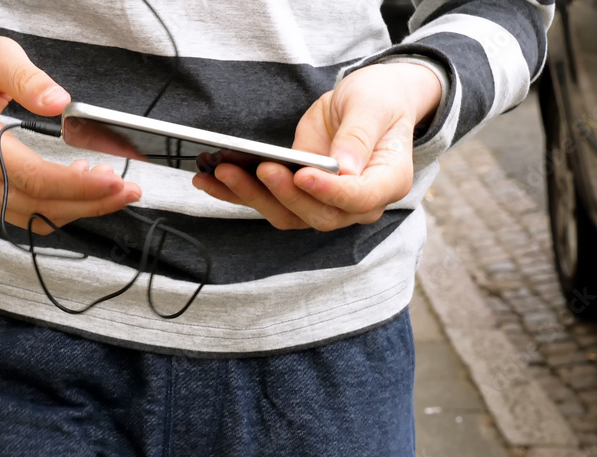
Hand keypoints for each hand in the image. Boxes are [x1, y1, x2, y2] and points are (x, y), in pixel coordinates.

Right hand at [0, 24, 140, 234]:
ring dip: (77, 208)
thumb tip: (60, 102)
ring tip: (112, 188)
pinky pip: (22, 213)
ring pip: (33, 217)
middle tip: (129, 190)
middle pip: (39, 206)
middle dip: (90, 202)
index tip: (115, 180)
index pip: (34, 178)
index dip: (79, 186)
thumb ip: (25, 77)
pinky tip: (81, 187)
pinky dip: (56, 206)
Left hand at [192, 62, 440, 230]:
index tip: (301, 174)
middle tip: (259, 167)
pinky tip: (209, 179)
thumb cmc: (378, 102)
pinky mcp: (299, 195)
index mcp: (387, 181)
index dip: (329, 191)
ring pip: (288, 215)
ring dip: (253, 196)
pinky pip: (268, 203)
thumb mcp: (373, 106)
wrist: (369, 104)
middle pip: (318, 214)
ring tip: (221, 171)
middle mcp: (356, 203)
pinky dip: (238, 194)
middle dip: (284, 193)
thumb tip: (343, 167)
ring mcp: (326, 203)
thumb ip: (359, 136)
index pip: (358, 197)